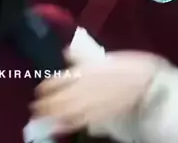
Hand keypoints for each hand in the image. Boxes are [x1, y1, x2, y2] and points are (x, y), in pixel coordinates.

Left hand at [30, 49, 160, 134]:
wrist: (144, 84)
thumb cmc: (124, 67)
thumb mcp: (100, 58)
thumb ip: (80, 57)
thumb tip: (66, 52)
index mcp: (81, 72)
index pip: (56, 81)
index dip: (46, 86)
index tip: (39, 89)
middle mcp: (80, 89)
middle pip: (57, 99)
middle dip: (44, 104)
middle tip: (34, 107)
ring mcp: (88, 104)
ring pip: (64, 112)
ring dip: (51, 115)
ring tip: (41, 117)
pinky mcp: (97, 117)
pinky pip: (77, 121)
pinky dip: (65, 124)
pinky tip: (58, 125)